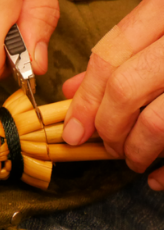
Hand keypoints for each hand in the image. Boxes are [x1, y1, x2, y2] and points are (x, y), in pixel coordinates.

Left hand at [61, 0, 163, 189]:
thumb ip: (124, 51)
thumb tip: (74, 90)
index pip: (108, 57)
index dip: (85, 98)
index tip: (74, 129)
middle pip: (126, 89)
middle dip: (108, 126)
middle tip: (108, 144)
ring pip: (158, 123)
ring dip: (138, 151)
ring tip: (134, 159)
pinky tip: (160, 178)